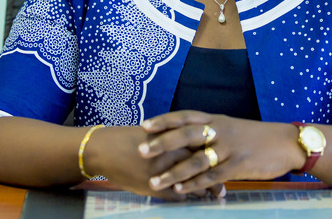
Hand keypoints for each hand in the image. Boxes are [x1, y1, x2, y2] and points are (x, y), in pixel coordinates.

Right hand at [84, 125, 222, 200]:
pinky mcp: (152, 186)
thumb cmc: (131, 138)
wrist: (105, 149)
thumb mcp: (156, 133)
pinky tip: (188, 199)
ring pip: (190, 185)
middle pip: (201, 169)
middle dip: (215, 180)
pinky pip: (175, 196)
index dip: (216, 159)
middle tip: (224, 190)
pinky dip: (184, 198)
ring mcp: (162, 172)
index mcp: (173, 138)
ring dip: (202, 193)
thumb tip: (196, 145)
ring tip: (212, 197)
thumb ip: (176, 139)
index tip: (226, 167)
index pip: (202, 149)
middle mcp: (170, 155)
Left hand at [138, 111, 303, 194]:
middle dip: (162, 143)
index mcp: (217, 120)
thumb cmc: (255, 136)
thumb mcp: (231, 127)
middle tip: (141, 150)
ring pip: (196, 159)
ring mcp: (230, 148)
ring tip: (156, 182)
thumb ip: (209, 132)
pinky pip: (212, 176)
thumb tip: (184, 139)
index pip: (186, 116)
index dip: (164, 120)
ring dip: (174, 172)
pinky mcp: (239, 166)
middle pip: (186, 134)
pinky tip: (181, 190)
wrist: (286, 143)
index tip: (144, 125)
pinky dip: (195, 184)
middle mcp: (220, 131)